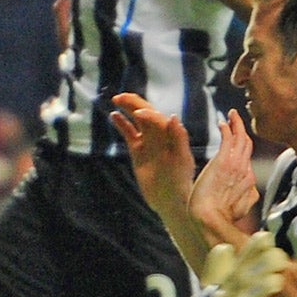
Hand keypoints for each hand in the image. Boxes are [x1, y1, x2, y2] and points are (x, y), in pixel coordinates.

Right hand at [110, 92, 192, 214]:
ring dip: (127, 109)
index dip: (148, 113)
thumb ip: (178, 138)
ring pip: (136, 120)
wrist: (171, 200)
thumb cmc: (181, 180)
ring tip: (116, 99)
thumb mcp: (182, 159)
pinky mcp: (137, 151)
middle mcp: (159, 135)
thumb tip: (172, 116)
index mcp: (170, 135)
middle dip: (134, 104)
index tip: (137, 113)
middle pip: (146, 114)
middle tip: (120, 96)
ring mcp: (147, 142)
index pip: (157, 119)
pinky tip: (113, 116)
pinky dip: (121, 124)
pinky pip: (128, 133)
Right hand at [171, 230, 289, 296]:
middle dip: (261, 266)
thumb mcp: (211, 288)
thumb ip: (219, 267)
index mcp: (224, 283)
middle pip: (243, 277)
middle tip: (280, 256)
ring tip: (277, 282)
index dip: (252, 249)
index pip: (239, 262)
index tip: (266, 236)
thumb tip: (225, 247)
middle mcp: (227, 295)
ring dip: (259, 290)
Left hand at [190, 109, 258, 237]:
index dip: (243, 150)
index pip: (248, 161)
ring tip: (232, 115)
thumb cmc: (217, 218)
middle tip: (236, 120)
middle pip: (248, 146)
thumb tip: (252, 193)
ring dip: (237, 125)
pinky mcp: (224, 160)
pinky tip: (223, 122)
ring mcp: (236, 165)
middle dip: (243, 131)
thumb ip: (246, 200)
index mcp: (248, 183)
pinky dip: (229, 127)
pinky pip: (230, 138)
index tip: (236, 142)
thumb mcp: (238, 210)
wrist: (210, 218)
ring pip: (242, 139)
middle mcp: (246, 171)